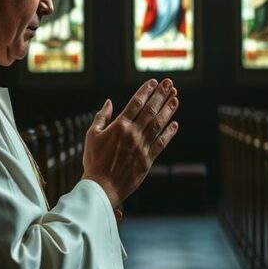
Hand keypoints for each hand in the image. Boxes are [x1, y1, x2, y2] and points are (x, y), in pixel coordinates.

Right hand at [82, 79, 179, 207]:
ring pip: (159, 124)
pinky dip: (168, 133)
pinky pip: (161, 143)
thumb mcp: (92, 136)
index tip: (154, 82)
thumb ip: (101, 117)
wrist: (101, 186)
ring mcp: (142, 147)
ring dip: (168, 110)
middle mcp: (133, 134)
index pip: (136, 103)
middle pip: (150, 110)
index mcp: (119, 126)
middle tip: (169, 83)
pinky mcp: (148, 160)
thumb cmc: (94, 161)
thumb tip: (109, 102)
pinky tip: (175, 124)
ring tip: (175, 98)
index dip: (146, 91)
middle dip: (161, 95)